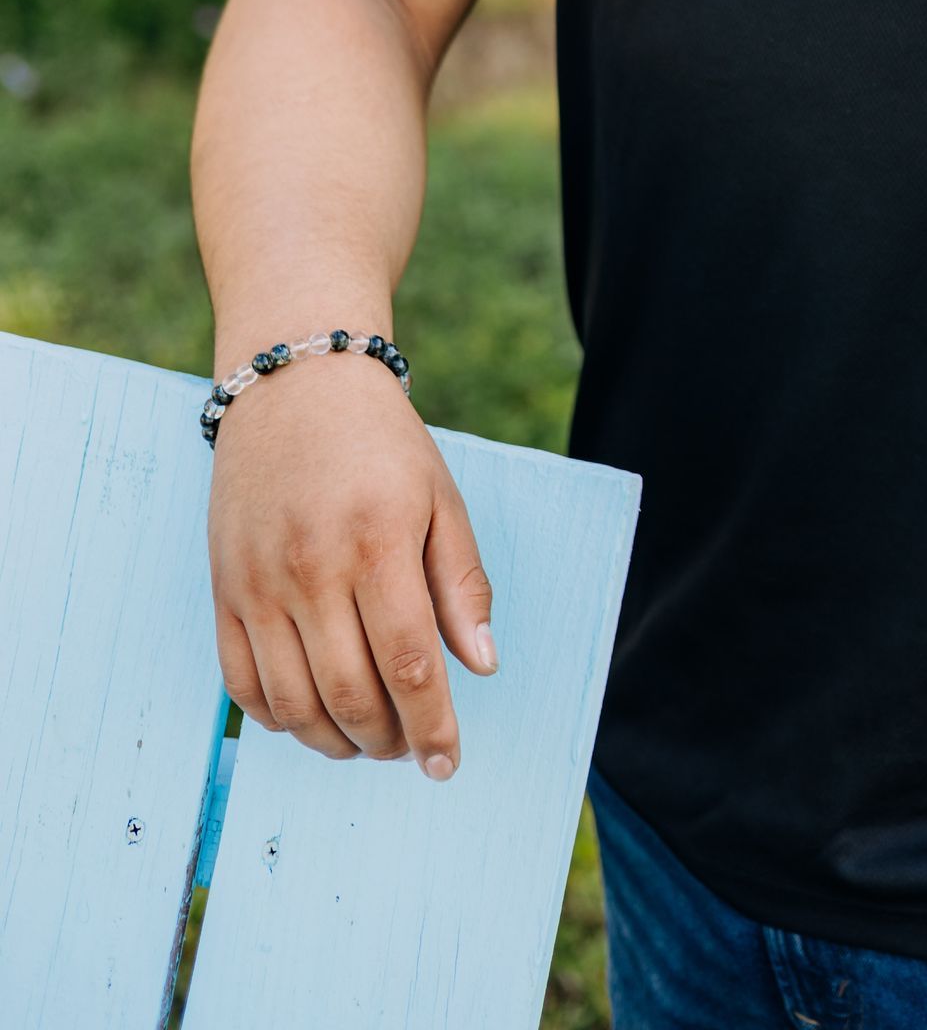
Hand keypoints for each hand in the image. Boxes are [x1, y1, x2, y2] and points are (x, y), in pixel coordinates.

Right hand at [207, 349, 497, 779]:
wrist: (295, 385)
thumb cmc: (381, 443)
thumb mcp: (441, 497)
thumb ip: (462, 584)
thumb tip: (481, 667)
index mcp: (377, 543)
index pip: (409, 664)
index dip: (432, 726)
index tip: (449, 762)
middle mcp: (312, 569)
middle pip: (350, 696)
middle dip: (388, 742)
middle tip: (411, 750)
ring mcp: (259, 583)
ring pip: (294, 705)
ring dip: (335, 743)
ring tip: (368, 740)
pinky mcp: (224, 590)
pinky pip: (242, 684)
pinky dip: (279, 720)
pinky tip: (313, 717)